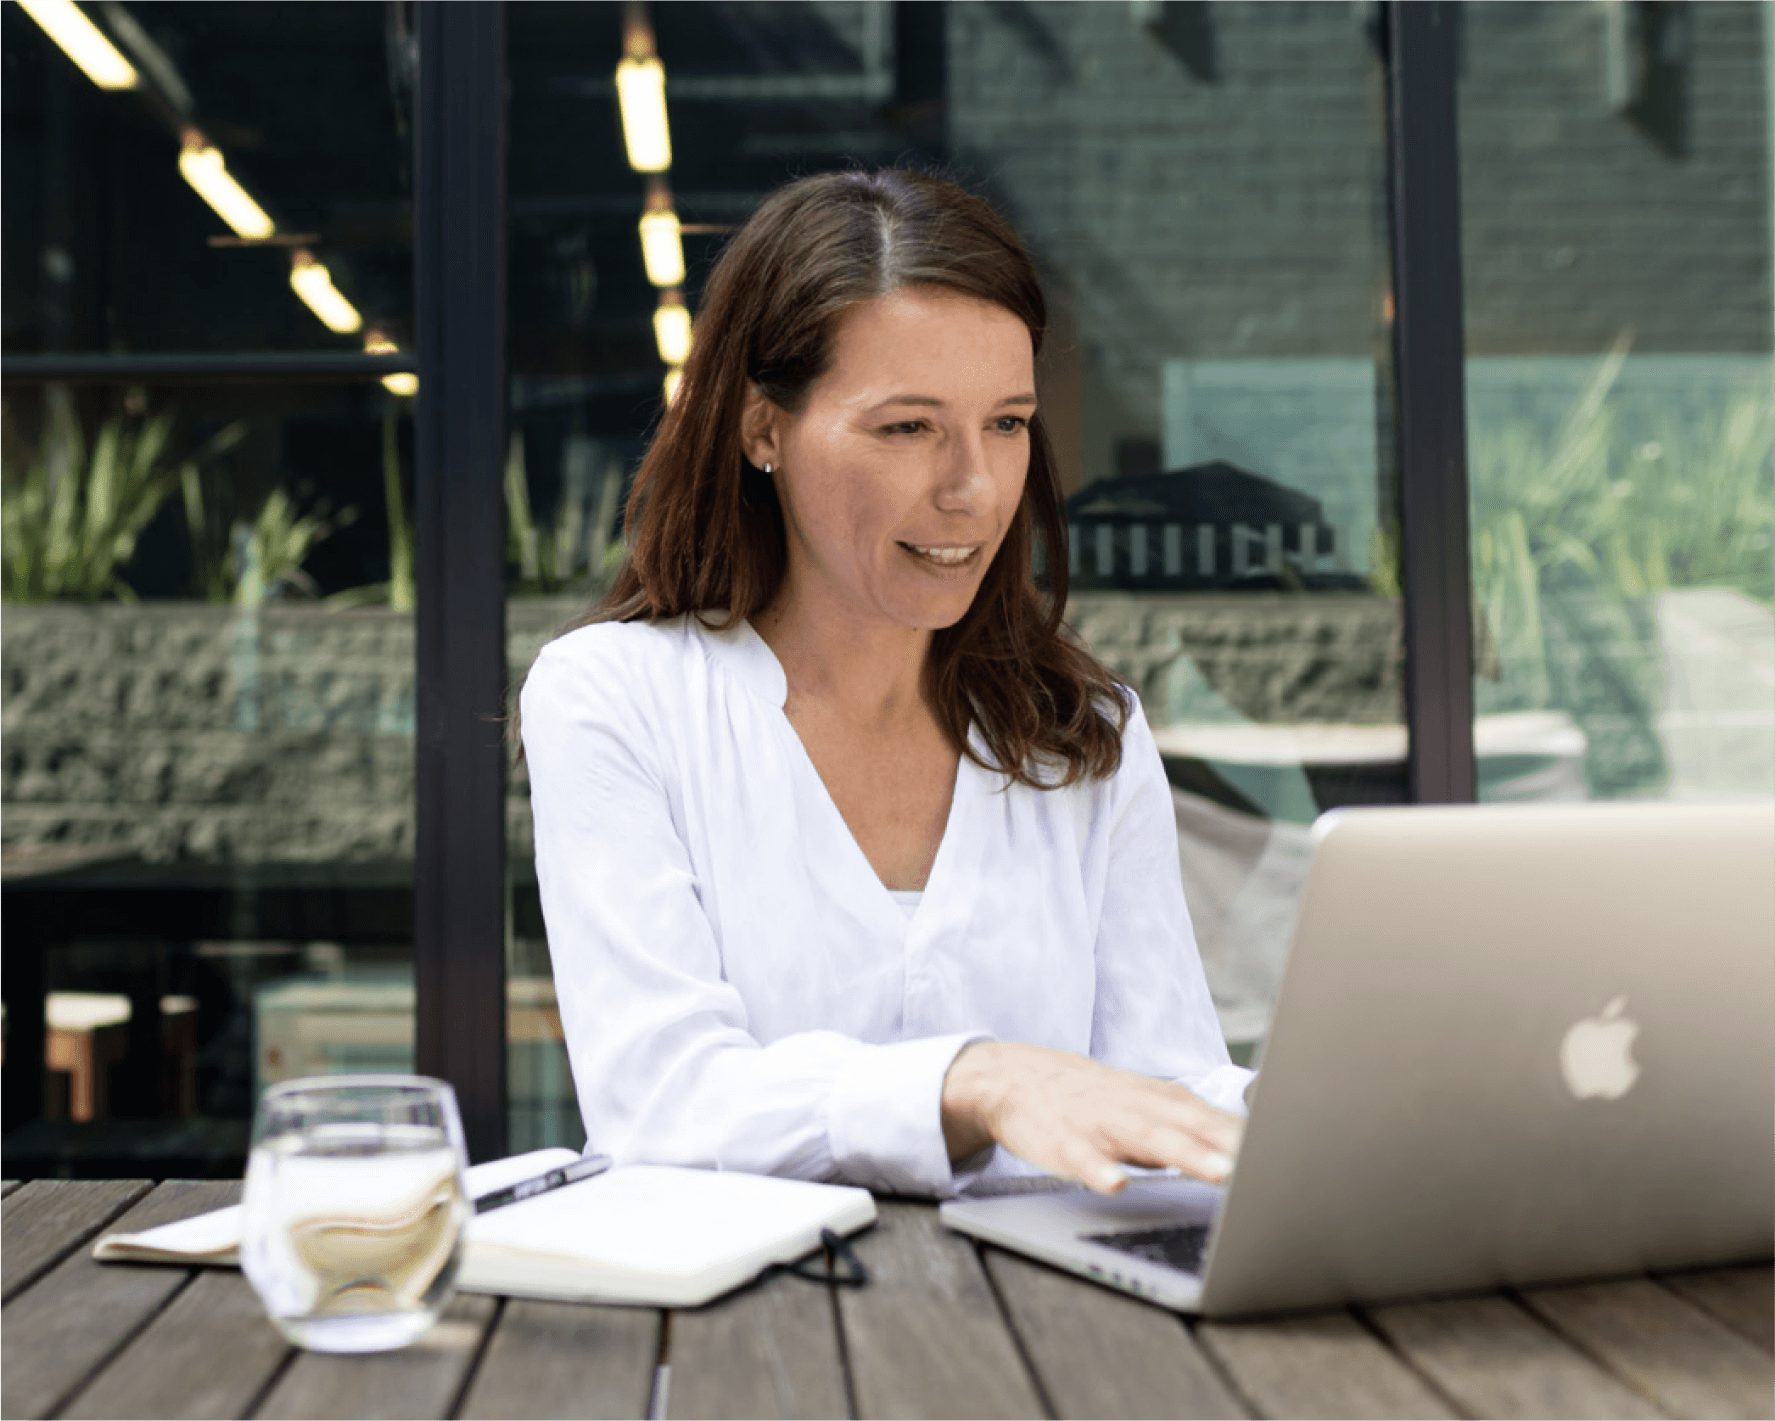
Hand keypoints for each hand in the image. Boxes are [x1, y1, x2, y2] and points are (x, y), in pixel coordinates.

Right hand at [941, 1041, 1243, 1194]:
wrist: (1015, 1078)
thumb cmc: (1094, 1100)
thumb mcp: (1146, 1103)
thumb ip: (1193, 1124)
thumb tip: (1250, 1145)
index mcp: (1160, 1100)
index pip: (1214, 1118)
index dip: (1251, 1138)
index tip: (1293, 1156)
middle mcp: (1136, 1107)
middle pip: (1191, 1127)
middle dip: (1231, 1145)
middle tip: (1269, 1165)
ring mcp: (1099, 1123)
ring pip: (1146, 1139)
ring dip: (1185, 1154)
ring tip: (1220, 1173)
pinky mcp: (1062, 1142)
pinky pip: (1082, 1158)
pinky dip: (1099, 1169)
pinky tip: (1115, 1184)